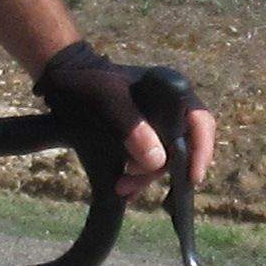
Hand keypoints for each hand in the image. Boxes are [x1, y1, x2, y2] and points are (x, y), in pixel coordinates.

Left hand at [35, 39, 214, 197]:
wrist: (64, 77)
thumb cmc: (88, 79)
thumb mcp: (108, 99)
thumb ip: (132, 126)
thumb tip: (156, 160)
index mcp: (172, 90)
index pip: (201, 122)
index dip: (201, 150)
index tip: (193, 177)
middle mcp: (171, 107)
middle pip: (181, 146)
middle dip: (160, 170)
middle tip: (131, 184)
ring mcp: (156, 122)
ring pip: (163, 157)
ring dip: (146, 176)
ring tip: (122, 188)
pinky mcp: (140, 135)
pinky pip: (148, 159)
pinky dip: (139, 175)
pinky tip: (126, 189)